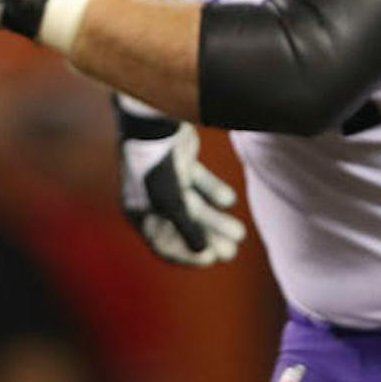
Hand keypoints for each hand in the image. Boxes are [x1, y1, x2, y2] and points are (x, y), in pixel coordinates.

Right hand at [117, 95, 245, 266]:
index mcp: (140, 213)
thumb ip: (188, 229)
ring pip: (195, 207)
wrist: (154, 122)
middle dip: (209, 240)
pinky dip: (214, 192)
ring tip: (240, 233)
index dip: (188, 255)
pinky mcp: (181, 163)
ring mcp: (167, 180)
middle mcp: (151, 199)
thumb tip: (204, 254)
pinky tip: (229, 200)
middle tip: (231, 252)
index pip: (163, 243)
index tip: (211, 259)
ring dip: (217, 221)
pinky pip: (200, 184)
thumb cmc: (157, 167)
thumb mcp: (172, 203)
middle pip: (184, 227)